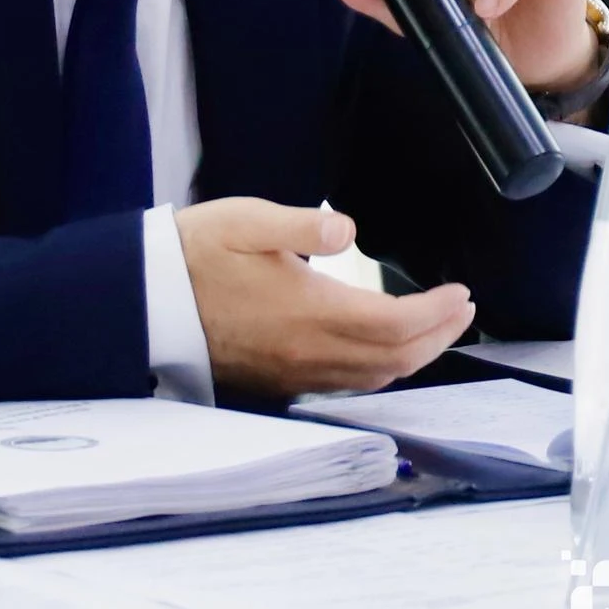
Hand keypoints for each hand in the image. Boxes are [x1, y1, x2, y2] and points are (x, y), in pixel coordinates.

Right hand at [179, 198, 473, 398]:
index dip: (437, 313)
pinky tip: (386, 349)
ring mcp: (295, 373)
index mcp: (309, 312)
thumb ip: (300, 227)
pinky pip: (346, 385)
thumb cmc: (195, 255)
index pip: (395, 324)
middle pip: (395, 359)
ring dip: (415, 356)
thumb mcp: (245, 222)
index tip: (461, 292)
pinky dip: (381, 369)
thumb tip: (345, 230)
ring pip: (374, 378)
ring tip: (437, 328)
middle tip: (463, 310)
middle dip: (439, 336)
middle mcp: (308, 353)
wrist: (145, 302)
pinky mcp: (280, 382)